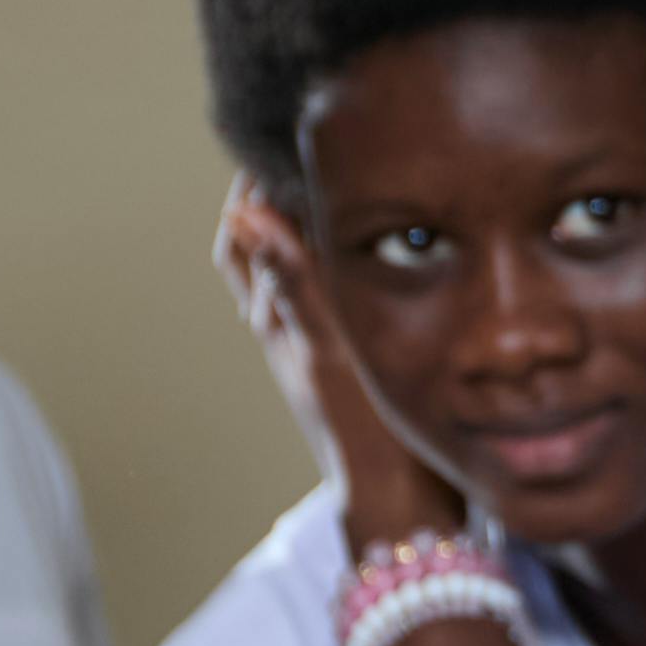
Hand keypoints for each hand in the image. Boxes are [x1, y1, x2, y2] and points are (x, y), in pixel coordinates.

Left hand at [211, 182, 456, 540]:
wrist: (402, 507)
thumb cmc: (369, 432)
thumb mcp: (333, 345)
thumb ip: (296, 280)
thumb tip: (248, 214)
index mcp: (278, 320)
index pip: (244, 235)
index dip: (251, 184)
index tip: (278, 137)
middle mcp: (288, 334)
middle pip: (260, 252)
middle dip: (274, 199)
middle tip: (306, 153)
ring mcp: (317, 354)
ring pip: (298, 277)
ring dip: (310, 232)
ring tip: (343, 192)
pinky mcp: (348, 370)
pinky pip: (332, 303)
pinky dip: (343, 268)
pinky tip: (379, 261)